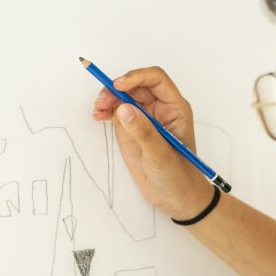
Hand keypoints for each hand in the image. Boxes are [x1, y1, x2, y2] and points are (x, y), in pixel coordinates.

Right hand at [91, 66, 211, 219]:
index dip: (137, 77)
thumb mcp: (161, 154)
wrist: (175, 198)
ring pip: (124, 96)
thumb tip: (124, 108)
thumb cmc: (178, 176)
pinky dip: (106, 110)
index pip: (156, 79)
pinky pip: (116, 111)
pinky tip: (98, 115)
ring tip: (98, 110)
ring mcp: (144, 118)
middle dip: (117, 88)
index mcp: (174, 108)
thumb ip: (144, 132)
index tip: (119, 86)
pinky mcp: (131, 129)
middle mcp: (159, 108)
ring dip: (108, 98)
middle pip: (136, 85)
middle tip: (102, 101)